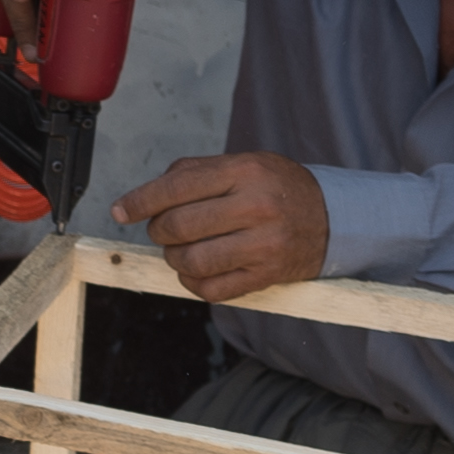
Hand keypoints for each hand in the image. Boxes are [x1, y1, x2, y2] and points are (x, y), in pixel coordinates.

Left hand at [112, 152, 328, 301]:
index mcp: (245, 172)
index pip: (176, 187)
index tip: (119, 211)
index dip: (139, 201)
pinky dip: (193, 282)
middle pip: (178, 226)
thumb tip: (144, 196)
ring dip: (174, 258)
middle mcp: (256, 207)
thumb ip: (192, 172)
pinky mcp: (268, 275)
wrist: (334, 217)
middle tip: (162, 230)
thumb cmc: (276, 188)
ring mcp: (265, 244)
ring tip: (181, 249)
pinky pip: (212, 289)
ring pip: (191, 261)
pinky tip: (197, 270)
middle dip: (158, 231)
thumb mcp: (241, 163)